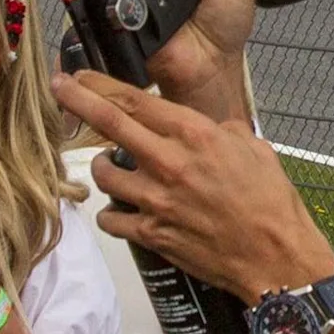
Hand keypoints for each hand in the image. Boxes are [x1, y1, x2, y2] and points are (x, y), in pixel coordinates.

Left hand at [57, 71, 333, 301]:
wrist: (276, 257)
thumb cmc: (271, 203)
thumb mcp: (253, 148)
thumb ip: (221, 131)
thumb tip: (209, 127)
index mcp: (194, 134)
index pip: (135, 100)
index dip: (99, 85)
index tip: (79, 76)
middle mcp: (169, 162)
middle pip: (108, 123)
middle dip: (76, 101)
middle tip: (57, 89)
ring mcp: (156, 200)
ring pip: (102, 175)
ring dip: (101, 168)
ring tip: (110, 168)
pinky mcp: (152, 235)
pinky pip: (111, 219)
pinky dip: (111, 213)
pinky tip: (121, 210)